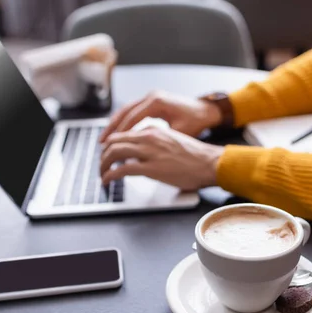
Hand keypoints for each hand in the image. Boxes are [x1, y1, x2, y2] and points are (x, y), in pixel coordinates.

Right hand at [99, 90, 221, 141]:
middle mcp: (151, 96)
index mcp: (156, 102)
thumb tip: (144, 151)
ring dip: (115, 125)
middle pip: (124, 111)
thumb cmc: (196, 122)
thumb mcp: (178, 132)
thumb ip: (160, 139)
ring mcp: (151, 97)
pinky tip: (118, 133)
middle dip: (112, 128)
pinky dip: (124, 122)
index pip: (132, 118)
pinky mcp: (152, 102)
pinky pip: (133, 111)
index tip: (111, 145)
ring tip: (105, 139)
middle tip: (102, 142)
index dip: (120, 133)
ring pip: (126, 110)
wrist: (207, 111)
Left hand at [100, 127, 223, 190]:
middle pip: (114, 142)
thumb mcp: (172, 142)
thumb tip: (143, 156)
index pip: (124, 134)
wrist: (209, 163)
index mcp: (154, 131)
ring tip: (102, 174)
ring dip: (103, 165)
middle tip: (101, 165)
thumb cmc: (196, 157)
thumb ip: (156, 145)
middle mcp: (148, 138)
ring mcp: (148, 152)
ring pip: (114, 153)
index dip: (112, 145)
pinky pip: (121, 170)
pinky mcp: (150, 168)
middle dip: (103, 155)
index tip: (109, 155)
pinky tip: (107, 181)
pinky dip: (110, 175)